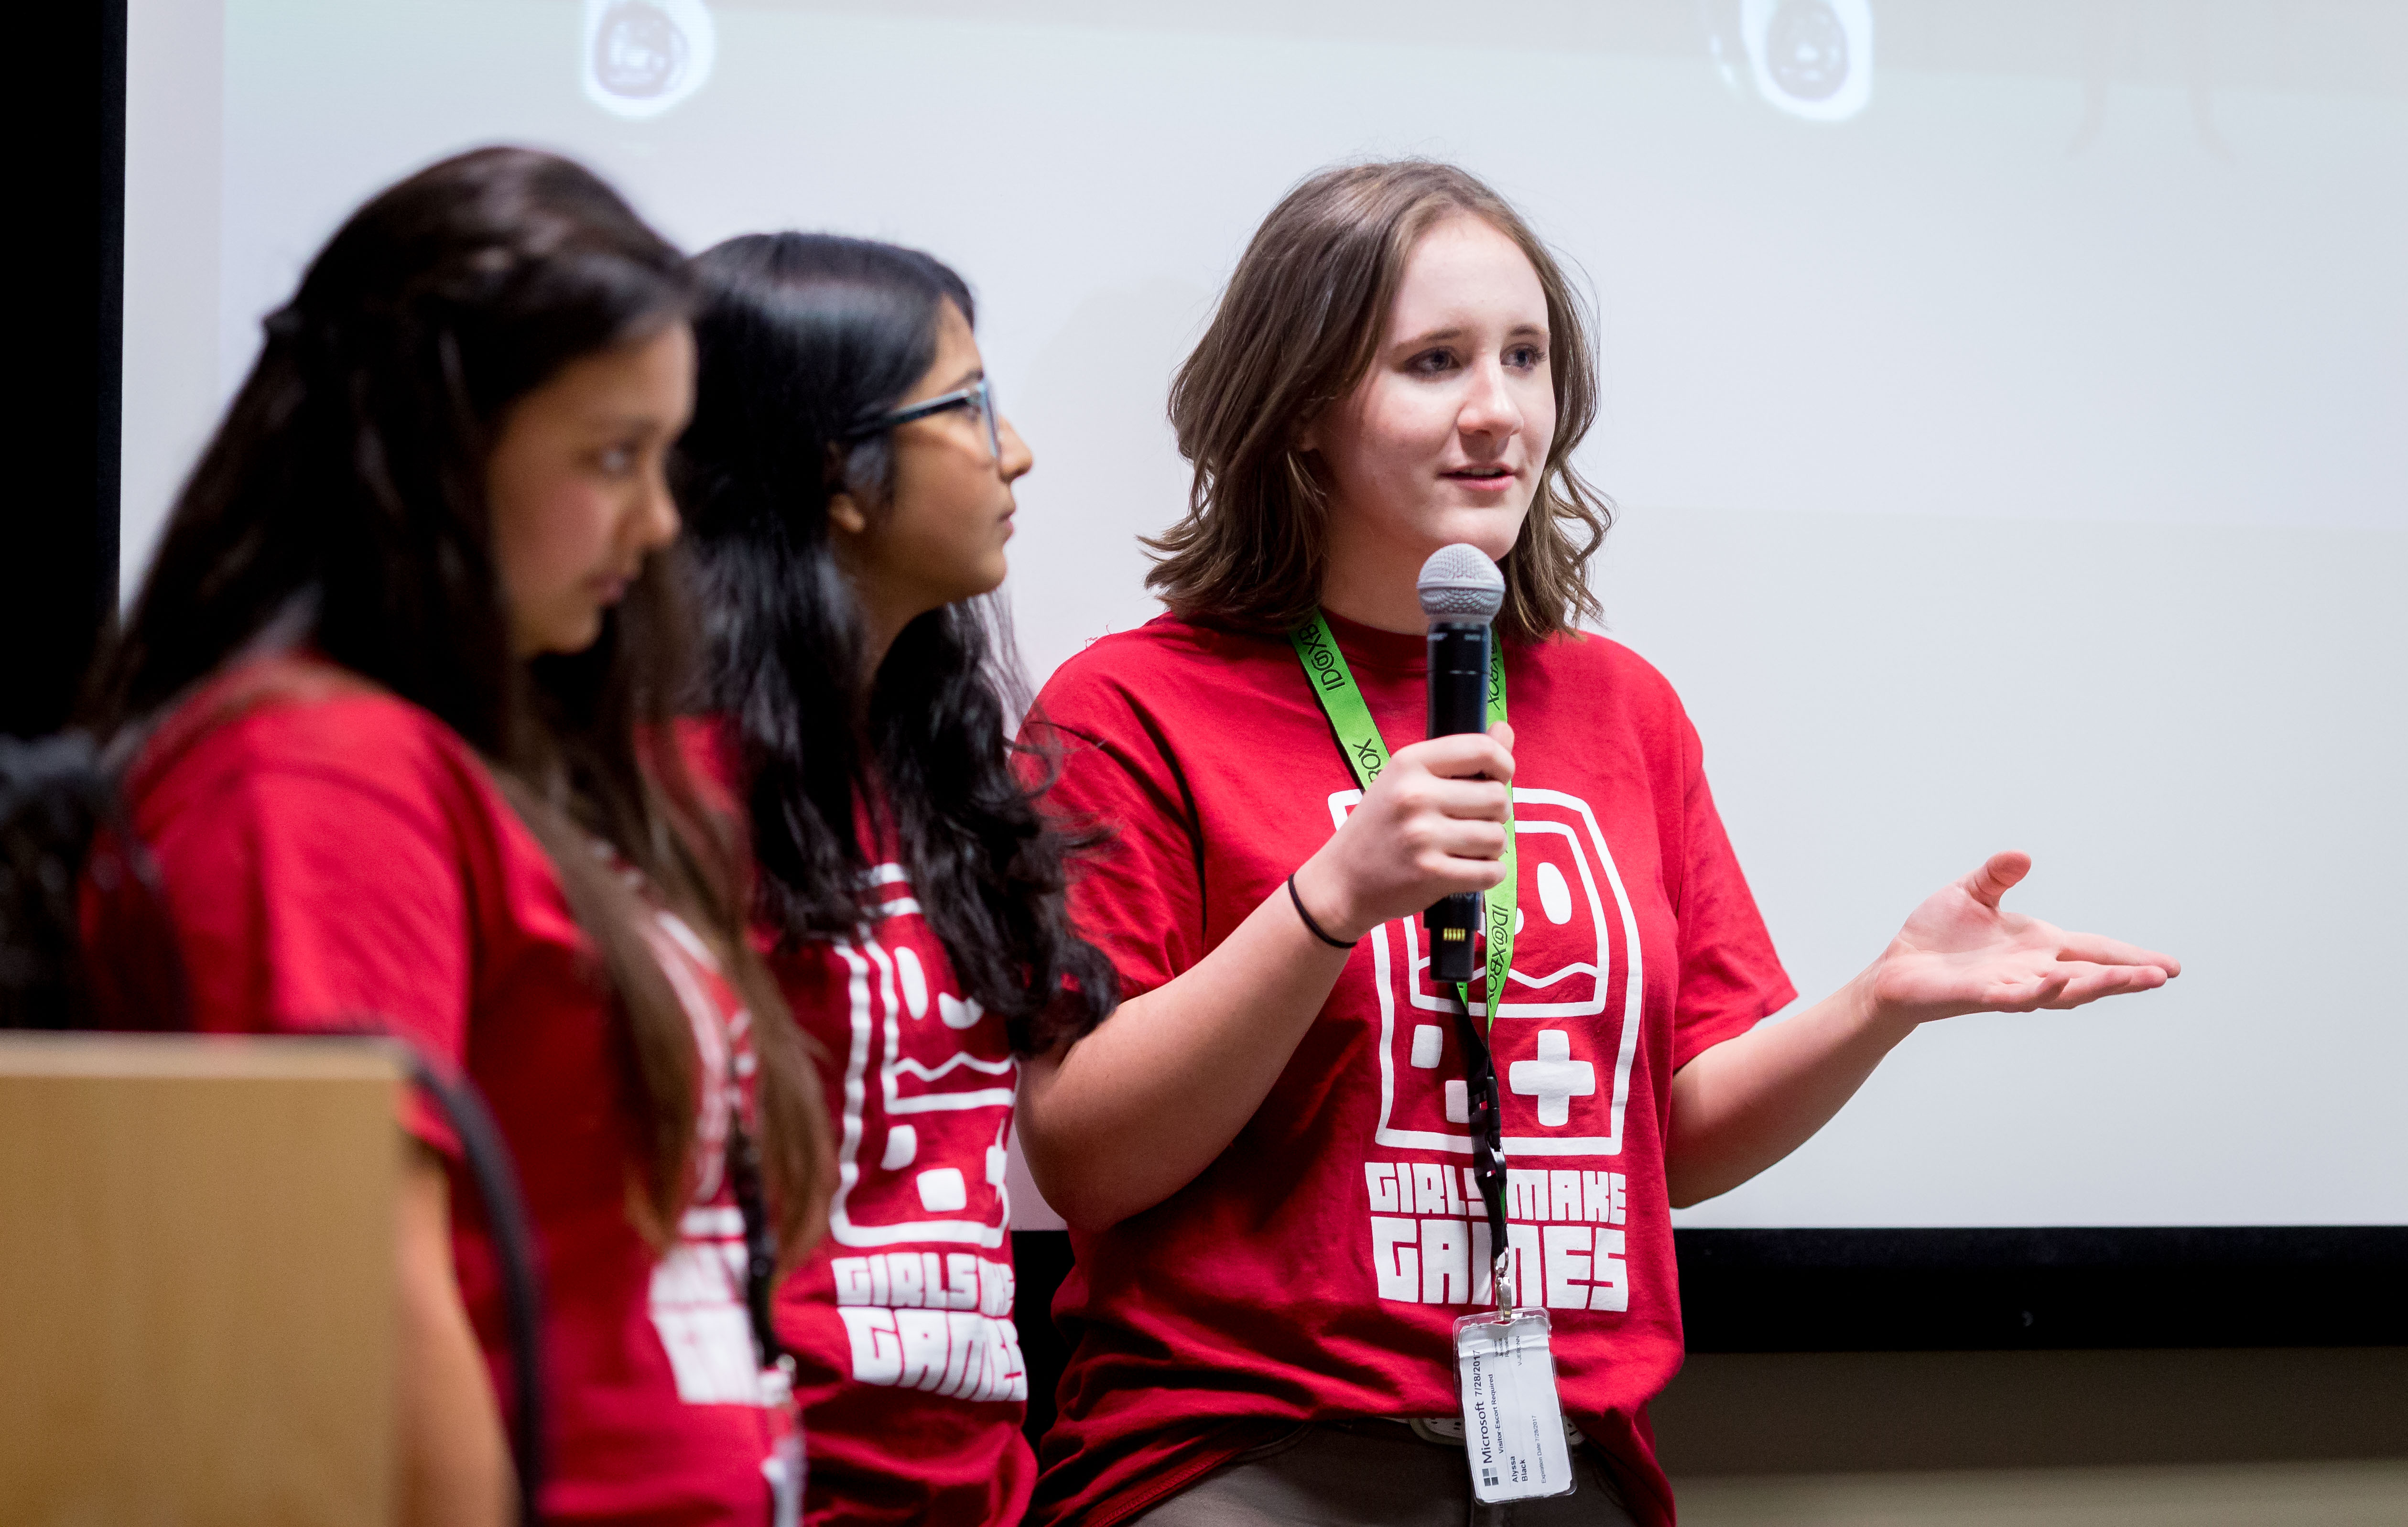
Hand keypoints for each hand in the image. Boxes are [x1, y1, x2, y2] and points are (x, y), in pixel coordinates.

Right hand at [1290, 721, 1515, 942]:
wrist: (1341, 881)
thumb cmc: (1381, 826)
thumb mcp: (1407, 780)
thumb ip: (1459, 757)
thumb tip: (1504, 730)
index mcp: (1409, 763)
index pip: (1482, 750)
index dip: (1504, 765)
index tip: (1497, 779)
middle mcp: (1414, 795)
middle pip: (1497, 798)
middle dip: (1496, 814)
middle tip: (1473, 823)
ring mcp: (1422, 836)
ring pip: (1497, 837)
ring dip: (1492, 847)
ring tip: (1467, 848)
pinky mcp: (1430, 873)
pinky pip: (1490, 872)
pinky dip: (1489, 874)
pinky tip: (1468, 870)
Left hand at [1863, 851, 2180, 1031]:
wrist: (1895, 970)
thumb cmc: (1935, 936)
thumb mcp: (1970, 893)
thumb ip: (1996, 875)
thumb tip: (2021, 856)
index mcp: (2038, 946)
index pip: (2094, 951)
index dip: (2130, 957)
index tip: (2171, 966)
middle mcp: (2032, 970)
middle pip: (2090, 974)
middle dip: (2127, 976)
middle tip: (2164, 974)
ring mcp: (2010, 986)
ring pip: (2064, 990)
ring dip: (2098, 985)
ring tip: (2137, 980)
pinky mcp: (1982, 996)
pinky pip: (2016, 996)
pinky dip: (2038, 990)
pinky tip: (2057, 982)